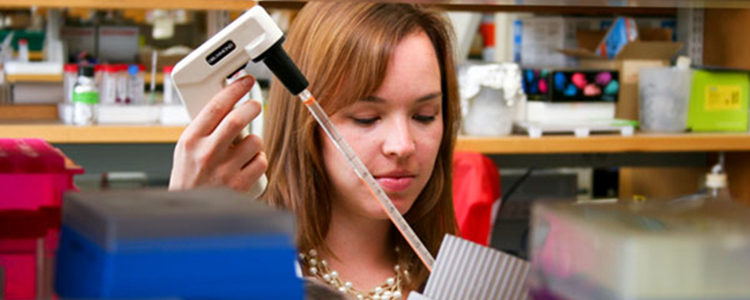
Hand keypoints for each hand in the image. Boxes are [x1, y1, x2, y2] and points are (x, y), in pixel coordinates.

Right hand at [169, 75, 266, 191]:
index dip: (235, 89)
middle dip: (252, 107)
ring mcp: (224, 169)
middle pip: (237, 119)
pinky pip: (261, 162)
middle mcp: (207, 153)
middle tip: (255, 106)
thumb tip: (228, 104)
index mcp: (191, 140)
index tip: (245, 81)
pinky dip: (259, 159)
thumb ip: (204, 128)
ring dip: (255, 140)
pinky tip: (248, 164)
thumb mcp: (185, 149)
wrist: (188, 213)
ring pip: (254, 141)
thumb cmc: (188, 178)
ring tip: (245, 147)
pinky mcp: (240, 184)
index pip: (216, 106)